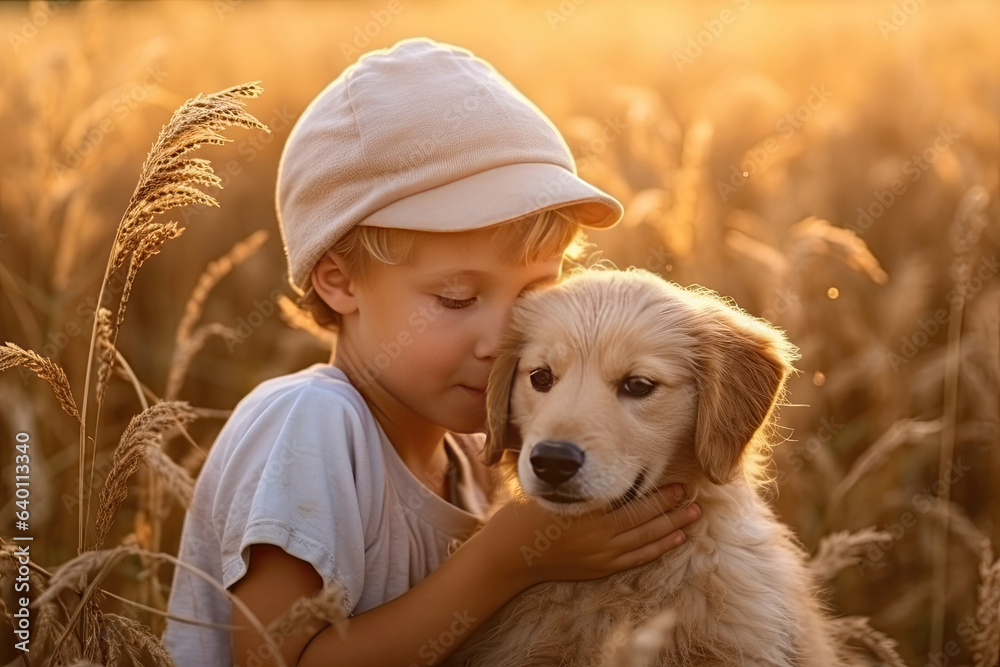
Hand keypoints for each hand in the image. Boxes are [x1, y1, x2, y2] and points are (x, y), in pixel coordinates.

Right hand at [476, 484, 699, 589]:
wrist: (510, 556)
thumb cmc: (524, 515)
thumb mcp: (548, 489)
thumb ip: (572, 476)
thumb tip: (588, 453)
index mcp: (588, 513)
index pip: (633, 502)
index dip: (659, 493)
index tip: (678, 480)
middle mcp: (599, 535)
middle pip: (645, 520)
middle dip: (671, 506)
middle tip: (692, 492)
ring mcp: (602, 555)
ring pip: (647, 540)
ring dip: (673, 526)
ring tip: (694, 513)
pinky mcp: (601, 568)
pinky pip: (638, 558)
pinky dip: (659, 548)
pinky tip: (676, 539)